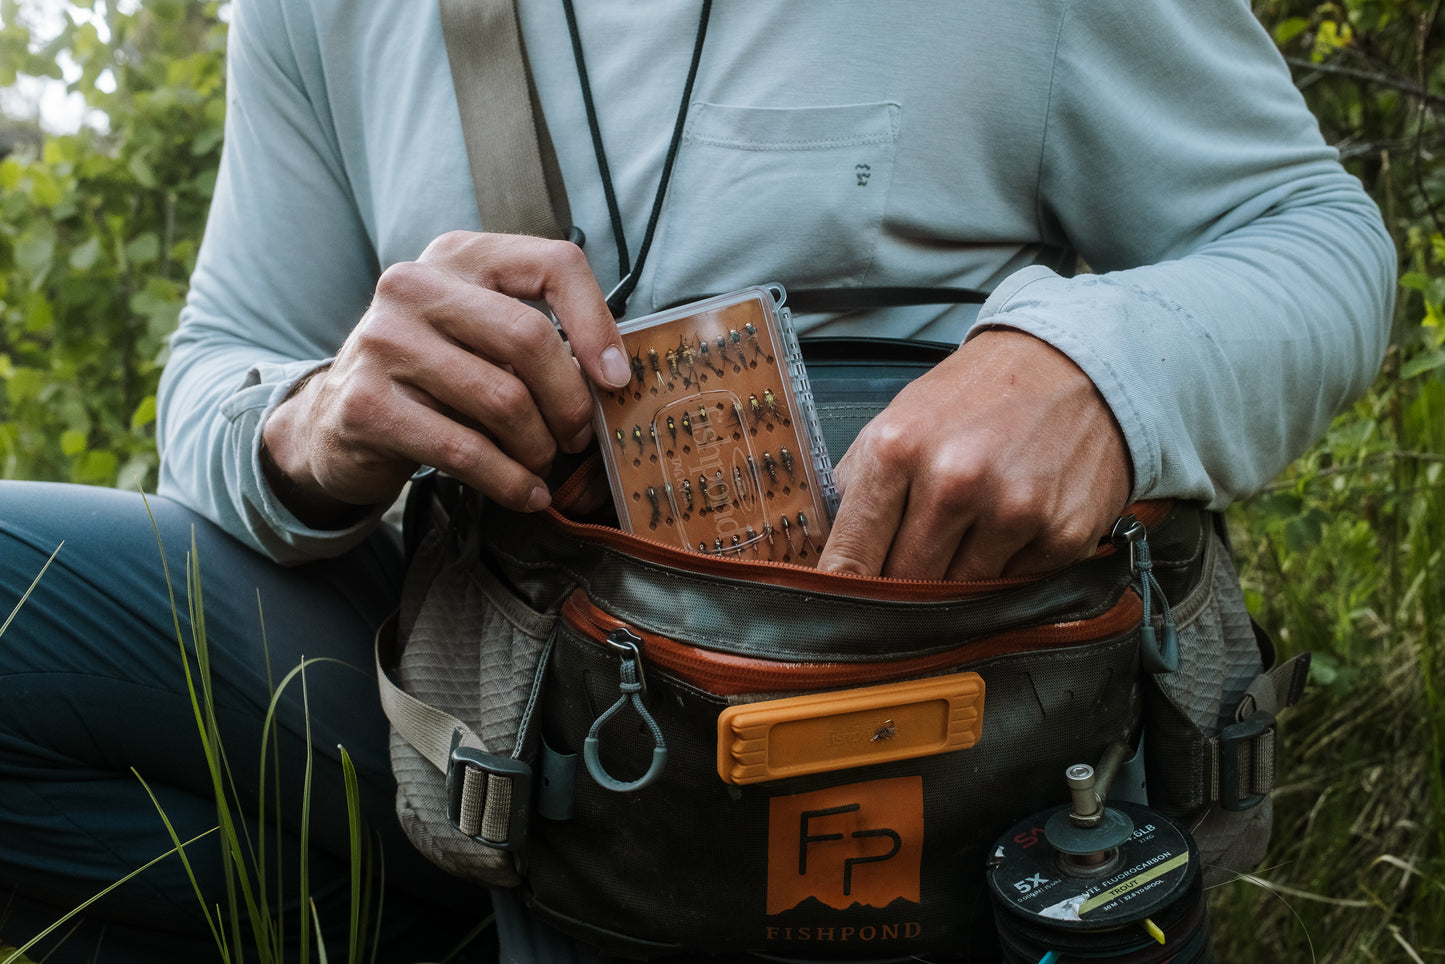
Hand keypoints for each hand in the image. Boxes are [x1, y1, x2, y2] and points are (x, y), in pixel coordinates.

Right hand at [261, 232, 630, 527]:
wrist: (335, 422)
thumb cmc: (432, 377)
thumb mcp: (478, 334)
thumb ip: (535, 337)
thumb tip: (612, 379)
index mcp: (459, 256)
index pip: (553, 263)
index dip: (597, 324)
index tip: (616, 379)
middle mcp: (415, 285)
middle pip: (530, 339)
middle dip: (571, 402)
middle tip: (578, 437)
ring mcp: (384, 342)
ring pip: (503, 401)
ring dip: (539, 448)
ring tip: (543, 464)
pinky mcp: (367, 403)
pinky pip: (466, 450)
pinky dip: (509, 481)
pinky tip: (524, 493)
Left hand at [816, 329, 1131, 580]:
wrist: (1071, 366)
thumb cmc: (977, 396)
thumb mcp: (898, 422)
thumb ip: (855, 488)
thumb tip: (819, 551)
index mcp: (898, 449)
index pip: (850, 557)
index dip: (842, 592)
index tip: (839, 610)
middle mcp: (954, 480)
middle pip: (902, 586)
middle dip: (900, 587)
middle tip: (911, 565)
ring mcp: (1012, 510)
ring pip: (958, 596)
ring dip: (956, 581)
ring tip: (968, 535)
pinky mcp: (1061, 534)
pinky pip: (1012, 589)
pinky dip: (1005, 574)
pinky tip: (1010, 531)